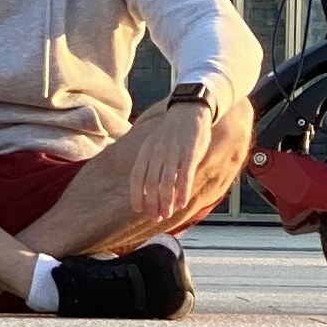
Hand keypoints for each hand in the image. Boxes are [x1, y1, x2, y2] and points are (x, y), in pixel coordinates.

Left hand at [127, 94, 212, 226]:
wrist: (190, 109)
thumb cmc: (172, 131)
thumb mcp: (155, 143)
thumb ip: (151, 161)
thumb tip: (148, 185)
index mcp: (146, 151)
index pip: (137, 177)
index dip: (137, 195)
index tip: (139, 210)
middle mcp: (157, 152)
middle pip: (151, 183)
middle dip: (152, 203)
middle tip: (156, 217)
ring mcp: (173, 152)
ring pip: (166, 182)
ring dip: (166, 201)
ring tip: (167, 215)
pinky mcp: (190, 152)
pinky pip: (184, 175)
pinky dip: (182, 191)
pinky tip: (182, 203)